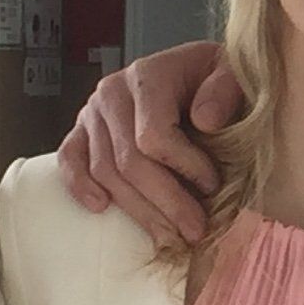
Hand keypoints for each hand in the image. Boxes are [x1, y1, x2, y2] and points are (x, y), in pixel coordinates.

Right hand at [58, 42, 235, 245]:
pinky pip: (70, 159)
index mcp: (148, 76)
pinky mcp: (82, 129)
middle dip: (165, 202)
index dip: (185, 167)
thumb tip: (206, 120)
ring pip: (104, 171)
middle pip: (129, 161)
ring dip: (137, 209)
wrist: (195, 71)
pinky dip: (80, 186)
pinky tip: (101, 207)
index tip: (213, 186)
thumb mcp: (234, 73)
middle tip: (194, 231)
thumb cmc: (214, 79)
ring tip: (169, 233)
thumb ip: (227, 88)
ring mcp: (93, 112)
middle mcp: (113, 92)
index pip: (154, 135)